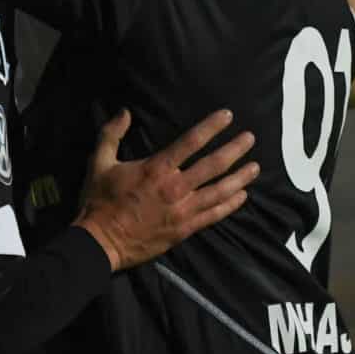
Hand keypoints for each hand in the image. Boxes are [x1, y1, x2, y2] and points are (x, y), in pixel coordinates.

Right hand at [74, 108, 256, 270]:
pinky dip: (230, 205)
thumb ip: (111, 134)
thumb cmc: (99, 201)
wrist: (101, 241)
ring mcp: (183, 210)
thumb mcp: (99, 162)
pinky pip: (214, 215)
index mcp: (156, 169)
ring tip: (256, 167)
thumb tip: (124, 111)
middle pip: (213, 165)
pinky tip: (243, 196)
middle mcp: (175, 187)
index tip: (227, 116)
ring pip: (220, 191)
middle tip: (251, 138)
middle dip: (234, 149)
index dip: (211, 127)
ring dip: (240, 177)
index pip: (191, 142)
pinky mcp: (185, 228)